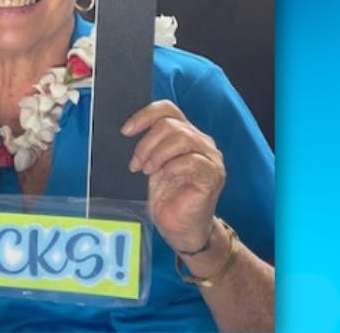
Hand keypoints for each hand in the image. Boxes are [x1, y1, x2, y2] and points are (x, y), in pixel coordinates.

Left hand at [122, 100, 224, 253]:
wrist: (181, 229)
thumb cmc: (168, 198)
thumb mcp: (151, 166)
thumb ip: (148, 146)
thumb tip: (128, 130)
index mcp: (186, 135)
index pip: (168, 109)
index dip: (145, 115)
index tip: (126, 130)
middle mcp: (201, 142)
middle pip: (171, 124)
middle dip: (146, 143)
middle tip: (137, 164)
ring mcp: (210, 158)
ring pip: (182, 138)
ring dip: (157, 154)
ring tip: (148, 171)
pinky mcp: (213, 175)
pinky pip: (192, 161)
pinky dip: (172, 168)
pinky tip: (163, 178)